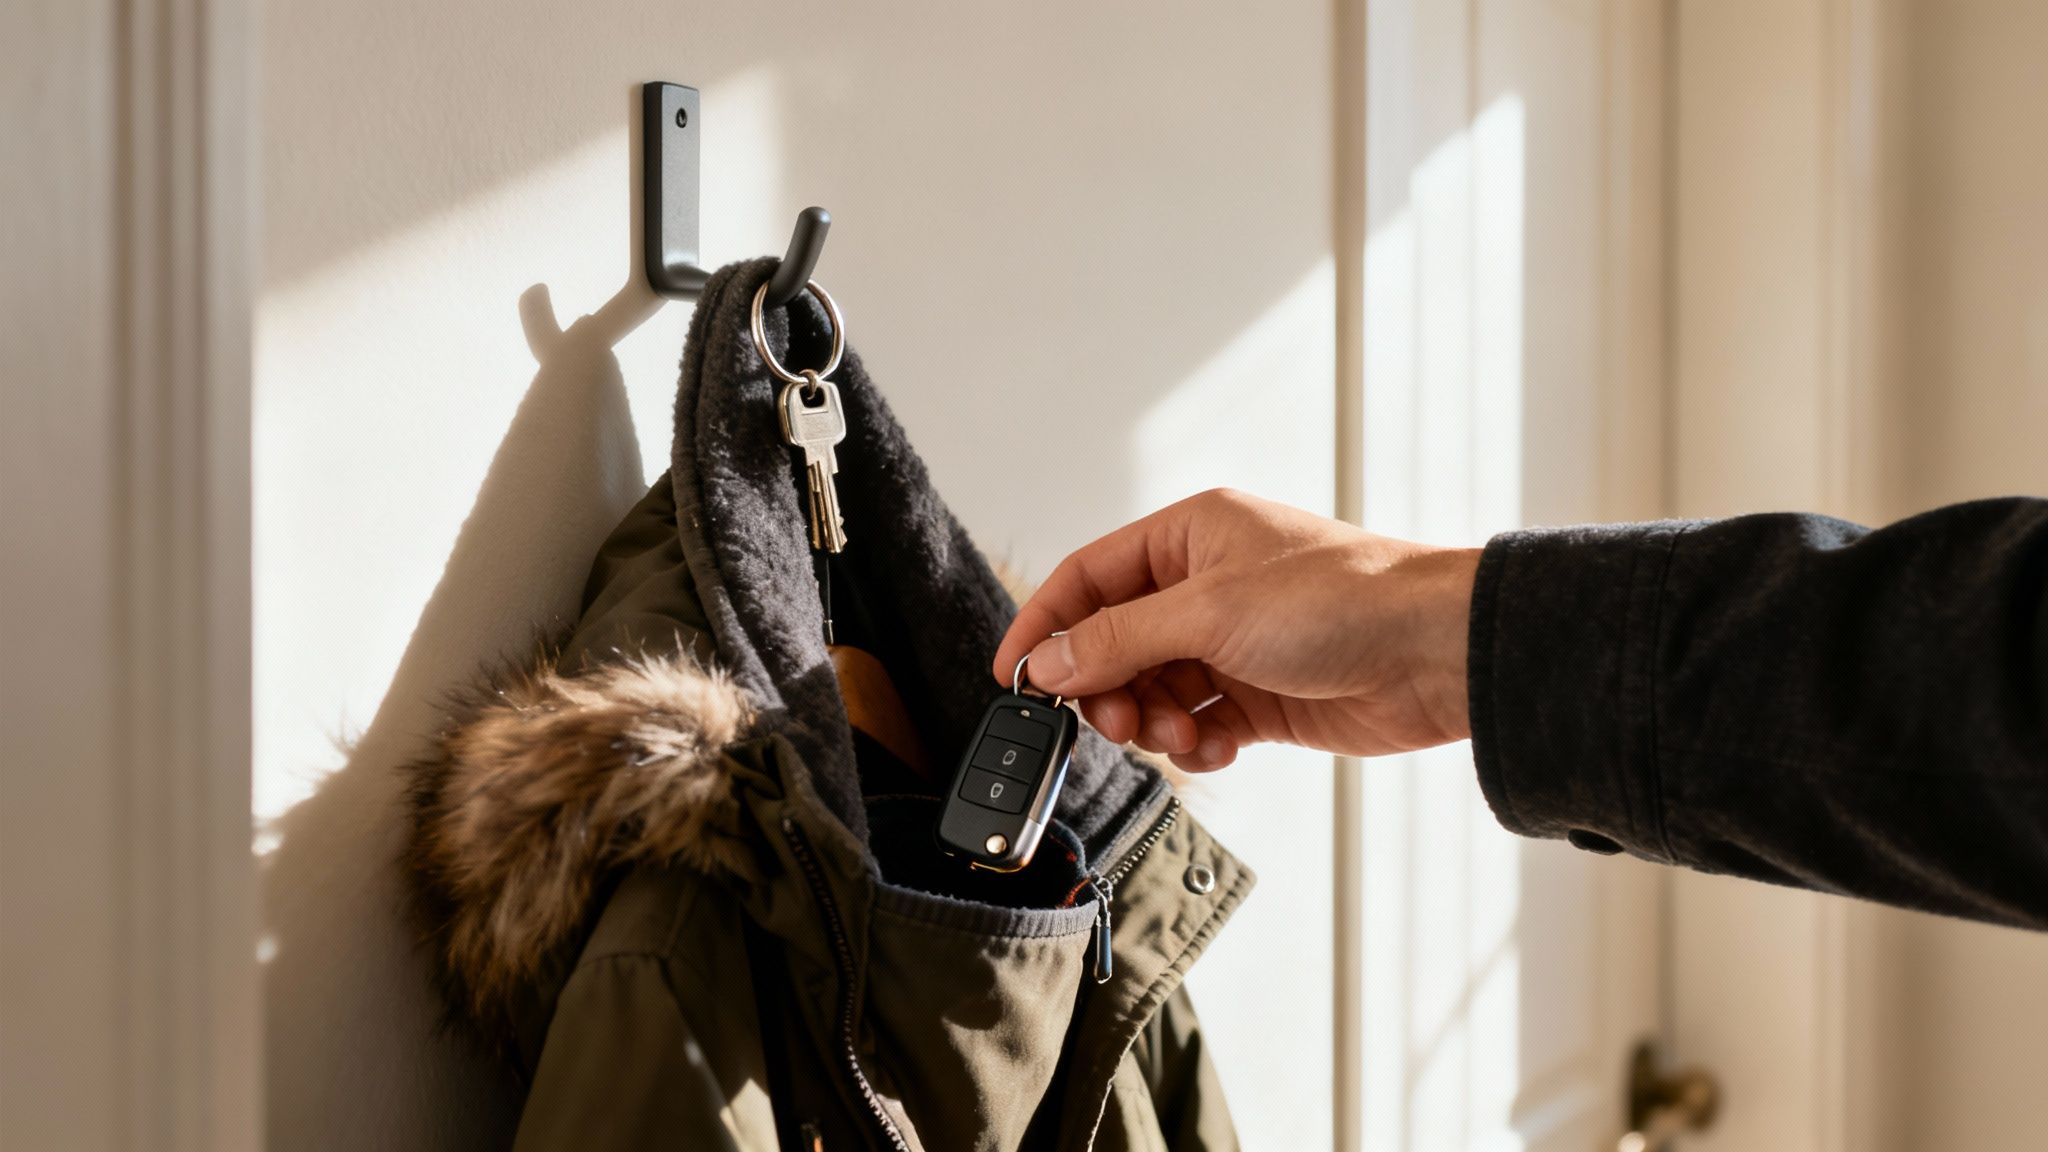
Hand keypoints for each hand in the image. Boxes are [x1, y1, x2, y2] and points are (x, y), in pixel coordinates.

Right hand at [992, 489, 1480, 771]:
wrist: (1435, 655)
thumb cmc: (1344, 601)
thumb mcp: (1210, 611)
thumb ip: (1119, 640)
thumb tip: (1047, 663)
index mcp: (1190, 535)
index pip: (1088, 577)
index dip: (1045, 626)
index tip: (1015, 678)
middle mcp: (1207, 585)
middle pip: (1115, 643)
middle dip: (1109, 688)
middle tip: (1117, 720)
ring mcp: (1234, 643)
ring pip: (1155, 691)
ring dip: (1156, 722)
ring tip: (1182, 734)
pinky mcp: (1262, 695)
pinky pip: (1199, 725)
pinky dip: (1198, 743)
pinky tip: (1218, 747)